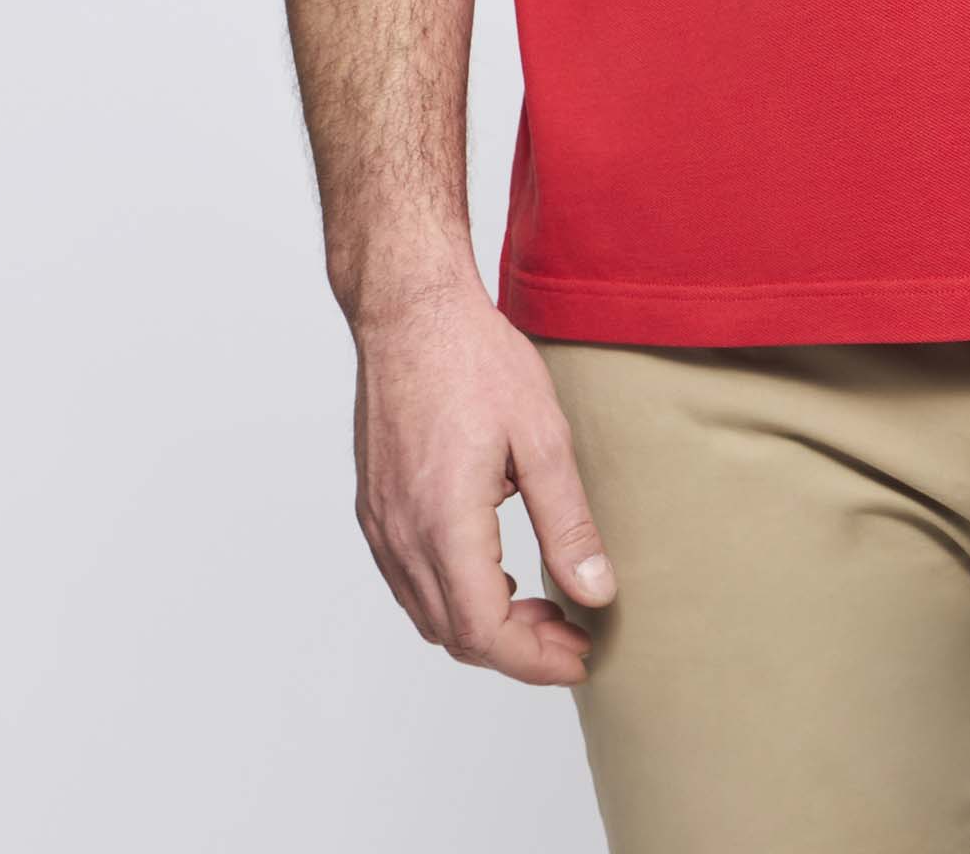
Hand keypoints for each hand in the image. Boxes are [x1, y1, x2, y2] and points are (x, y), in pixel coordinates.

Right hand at [350, 278, 617, 684]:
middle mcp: (402, 534)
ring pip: (428, 614)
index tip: (580, 653)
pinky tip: (495, 569)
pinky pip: (409, 581)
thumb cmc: (474, 359)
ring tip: (541, 604)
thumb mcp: (541, 436)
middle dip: (518, 649)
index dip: (535, 659)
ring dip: (484, 625)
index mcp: (444, 523)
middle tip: (571, 632)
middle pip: (454, 635)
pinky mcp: (374, 507)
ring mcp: (380, 523)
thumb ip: (568, 522)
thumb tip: (595, 592)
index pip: (484, 632)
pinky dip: (452, 596)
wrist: (410, 310)